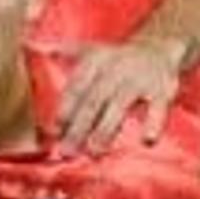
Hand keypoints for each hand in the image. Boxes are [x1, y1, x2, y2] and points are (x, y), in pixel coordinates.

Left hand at [50, 37, 179, 154]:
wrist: (159, 47)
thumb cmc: (117, 57)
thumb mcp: (91, 50)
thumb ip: (65, 52)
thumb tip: (35, 46)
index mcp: (95, 62)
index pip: (76, 88)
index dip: (65, 110)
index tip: (55, 132)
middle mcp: (115, 69)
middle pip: (93, 101)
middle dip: (79, 128)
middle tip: (67, 151)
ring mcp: (139, 80)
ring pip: (119, 106)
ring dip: (106, 130)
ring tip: (94, 152)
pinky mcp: (163, 89)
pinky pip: (158, 107)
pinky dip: (153, 123)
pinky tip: (146, 141)